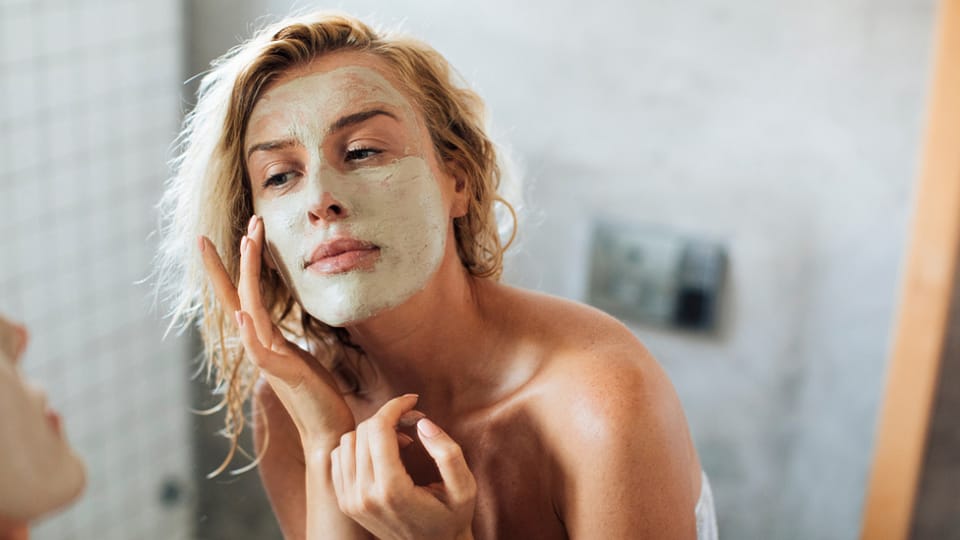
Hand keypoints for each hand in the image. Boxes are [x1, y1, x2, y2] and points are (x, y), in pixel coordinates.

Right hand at [199, 215, 353, 450]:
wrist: (327, 431)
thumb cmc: (316, 395)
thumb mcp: (300, 357)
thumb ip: (281, 340)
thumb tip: (271, 324)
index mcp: (266, 337)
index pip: (245, 294)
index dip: (239, 264)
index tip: (240, 232)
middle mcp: (261, 344)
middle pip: (241, 293)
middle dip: (239, 257)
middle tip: (244, 222)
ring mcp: (269, 359)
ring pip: (251, 311)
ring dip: (248, 276)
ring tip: (247, 244)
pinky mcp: (283, 375)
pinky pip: (260, 352)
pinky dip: (250, 334)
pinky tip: (244, 316)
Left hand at [332, 394, 476, 539]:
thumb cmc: (450, 518)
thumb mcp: (464, 488)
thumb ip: (447, 452)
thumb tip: (421, 422)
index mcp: (392, 490)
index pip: (378, 429)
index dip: (395, 406)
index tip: (413, 401)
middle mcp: (364, 496)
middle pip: (362, 431)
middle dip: (388, 416)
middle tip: (412, 421)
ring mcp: (350, 501)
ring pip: (347, 441)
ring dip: (372, 432)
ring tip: (399, 441)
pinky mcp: (345, 502)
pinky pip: (338, 458)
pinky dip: (357, 446)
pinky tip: (381, 454)